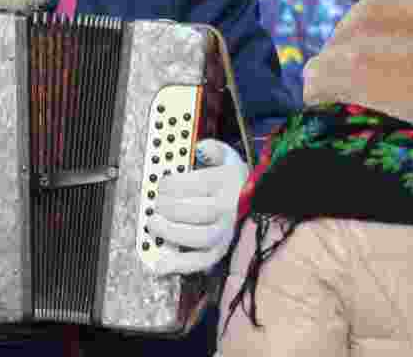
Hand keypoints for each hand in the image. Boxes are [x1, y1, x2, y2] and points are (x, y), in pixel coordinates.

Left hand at [147, 139, 247, 275]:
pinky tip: (159, 265)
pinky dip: (179, 265)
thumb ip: (214, 149)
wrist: (259, 204)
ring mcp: (225, 232)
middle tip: (155, 204)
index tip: (160, 185)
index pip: (196, 184)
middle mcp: (227, 209)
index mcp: (226, 183)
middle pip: (196, 211)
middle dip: (169, 207)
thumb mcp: (228, 158)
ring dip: (171, 232)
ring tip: (153, 223)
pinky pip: (201, 261)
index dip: (172, 185)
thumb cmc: (234, 181)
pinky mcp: (220, 251)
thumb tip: (201, 148)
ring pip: (198, 237)